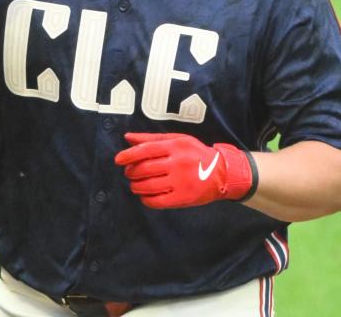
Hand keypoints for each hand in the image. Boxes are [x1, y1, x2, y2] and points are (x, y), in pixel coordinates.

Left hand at [114, 132, 258, 208]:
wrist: (222, 172)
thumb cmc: (195, 153)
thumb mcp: (177, 139)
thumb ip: (151, 138)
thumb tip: (127, 138)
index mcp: (175, 146)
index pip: (145, 150)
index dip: (128, 155)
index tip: (118, 160)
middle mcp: (177, 163)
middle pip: (144, 169)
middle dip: (131, 172)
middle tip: (129, 173)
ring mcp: (180, 182)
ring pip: (148, 186)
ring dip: (136, 186)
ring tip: (135, 184)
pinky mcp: (183, 198)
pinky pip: (157, 201)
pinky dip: (146, 199)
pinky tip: (145, 195)